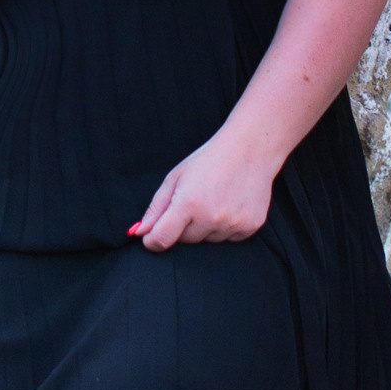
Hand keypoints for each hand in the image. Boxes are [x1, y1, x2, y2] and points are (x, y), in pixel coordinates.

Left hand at [130, 129, 275, 251]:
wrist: (250, 148)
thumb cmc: (209, 160)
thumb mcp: (176, 177)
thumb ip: (156, 208)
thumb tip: (140, 233)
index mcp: (188, 203)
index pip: (162, 239)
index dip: (152, 241)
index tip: (150, 237)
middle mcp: (210, 217)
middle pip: (185, 240)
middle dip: (182, 226)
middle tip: (194, 201)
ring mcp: (232, 223)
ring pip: (207, 240)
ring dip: (205, 226)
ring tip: (215, 199)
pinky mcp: (249, 227)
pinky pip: (228, 239)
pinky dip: (225, 226)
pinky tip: (230, 204)